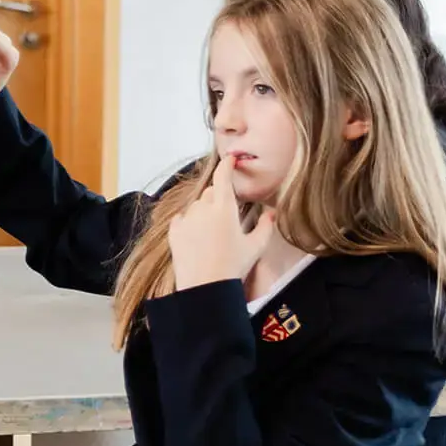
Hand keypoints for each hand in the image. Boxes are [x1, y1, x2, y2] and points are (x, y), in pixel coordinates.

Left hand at [167, 158, 275, 291]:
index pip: (223, 177)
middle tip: (228, 215)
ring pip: (196, 206)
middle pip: (210, 192)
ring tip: (214, 234)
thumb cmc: (233, 267)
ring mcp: (186, 219)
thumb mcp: (256, 247)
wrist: (205, 286)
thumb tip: (271, 213)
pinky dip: (190, 222)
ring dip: (205, 211)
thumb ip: (266, 226)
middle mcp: (203, 209)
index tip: (230, 159)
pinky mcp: (174, 230)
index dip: (227, 165)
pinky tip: (199, 238)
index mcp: (224, 209)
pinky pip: (183, 218)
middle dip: (219, 197)